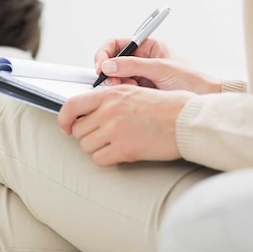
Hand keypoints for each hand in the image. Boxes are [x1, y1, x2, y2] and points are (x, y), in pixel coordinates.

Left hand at [57, 85, 192, 165]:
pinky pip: (99, 159)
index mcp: (110, 94)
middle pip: (77, 130)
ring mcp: (115, 130)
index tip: (65, 127)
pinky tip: (120, 152)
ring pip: (86, 146)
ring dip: (96, 148)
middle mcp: (109, 110)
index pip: (71, 105)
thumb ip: (108, 100)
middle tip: (103, 136)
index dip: (63, 119)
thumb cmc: (165, 107)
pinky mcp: (124, 149)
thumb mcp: (133, 92)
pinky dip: (106, 158)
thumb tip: (85, 113)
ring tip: (115, 143)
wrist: (188, 121)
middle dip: (87, 135)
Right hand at [94, 38, 220, 93]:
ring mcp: (140, 74)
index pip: (116, 44)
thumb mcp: (160, 69)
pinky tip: (133, 95)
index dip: (105, 54)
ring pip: (116, 76)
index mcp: (148, 46)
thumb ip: (133, 66)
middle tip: (114, 83)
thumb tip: (108, 65)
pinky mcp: (140, 89)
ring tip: (130, 90)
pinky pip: (123, 88)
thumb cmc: (191, 80)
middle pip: (112, 61)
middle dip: (110, 72)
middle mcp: (141, 58)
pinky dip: (123, 92)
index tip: (101, 67)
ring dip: (117, 84)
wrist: (205, 99)